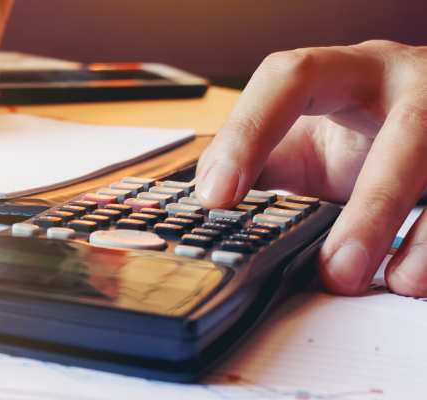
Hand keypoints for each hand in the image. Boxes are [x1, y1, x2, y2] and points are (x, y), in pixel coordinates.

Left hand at [195, 40, 426, 296]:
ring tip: (380, 283)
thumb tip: (202, 208)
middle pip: (406, 135)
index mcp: (347, 73)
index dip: (250, 133)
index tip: (216, 195)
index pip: (291, 79)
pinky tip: (409, 278)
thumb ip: (263, 164)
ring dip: (420, 237)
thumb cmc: (364, 127)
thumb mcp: (306, 138)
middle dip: (372, 209)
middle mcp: (408, 84)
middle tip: (334, 271)